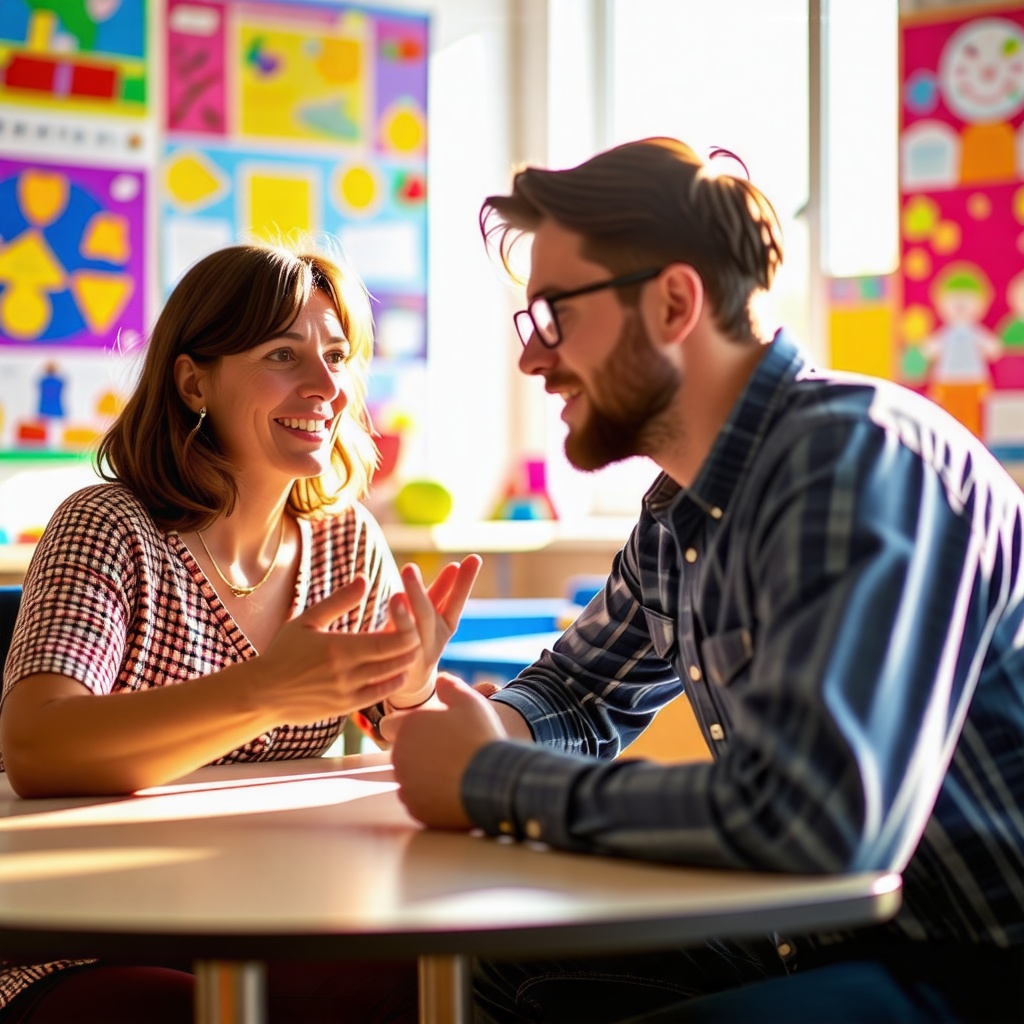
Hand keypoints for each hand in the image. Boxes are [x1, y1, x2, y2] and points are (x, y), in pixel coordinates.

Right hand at [257, 576, 420, 723]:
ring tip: (412, 651)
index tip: (413, 622)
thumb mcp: (308, 621)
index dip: (407, 634)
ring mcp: (346, 693)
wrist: (262, 693)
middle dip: (411, 648)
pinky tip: (397, 673)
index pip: (387, 642)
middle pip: (394, 661)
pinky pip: (377, 697)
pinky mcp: (344, 708)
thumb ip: (339, 601)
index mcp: (339, 647)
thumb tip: (364, 578)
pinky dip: (391, 684)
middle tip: (420, 635)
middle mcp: (346, 672)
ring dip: (404, 666)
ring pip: (389, 680)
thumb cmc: (283, 652)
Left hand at [385, 555, 481, 707]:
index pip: (455, 602)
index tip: (474, 558)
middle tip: (409, 568)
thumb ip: (440, 594)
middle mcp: (433, 640)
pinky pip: (391, 650)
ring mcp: (415, 655)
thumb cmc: (420, 639)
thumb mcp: (432, 616)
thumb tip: (455, 565)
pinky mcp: (396, 668)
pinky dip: (389, 635)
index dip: (463, 583)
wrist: (409, 685)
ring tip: (395, 596)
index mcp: (445, 627)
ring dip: (401, 615)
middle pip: (427, 615)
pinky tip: (382, 619)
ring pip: (409, 634)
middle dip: (418, 592)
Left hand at [390, 673, 506, 828]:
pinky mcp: (415, 808)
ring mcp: (405, 785)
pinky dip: (431, 797)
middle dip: (419, 752)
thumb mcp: (469, 702)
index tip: (426, 731)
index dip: (406, 727)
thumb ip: (449, 687)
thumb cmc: (479, 737)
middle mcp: (399, 756)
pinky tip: (453, 790)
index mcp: (407, 727)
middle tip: (448, 751)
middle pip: (402, 753)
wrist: (493, 781)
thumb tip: (440, 680)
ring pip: (409, 777)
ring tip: (454, 771)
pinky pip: (419, 800)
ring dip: (425, 775)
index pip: (389, 726)